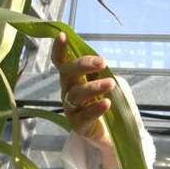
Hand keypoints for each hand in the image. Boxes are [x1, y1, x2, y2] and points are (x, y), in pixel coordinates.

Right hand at [50, 32, 116, 166]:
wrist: (109, 133)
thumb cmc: (104, 102)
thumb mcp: (102, 82)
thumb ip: (99, 72)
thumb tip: (101, 62)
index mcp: (72, 79)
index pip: (61, 62)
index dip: (59, 49)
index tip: (62, 35)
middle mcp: (67, 92)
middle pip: (68, 75)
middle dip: (83, 65)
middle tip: (102, 62)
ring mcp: (71, 109)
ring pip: (77, 95)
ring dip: (94, 87)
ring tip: (110, 83)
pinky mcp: (78, 126)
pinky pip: (86, 115)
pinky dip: (97, 108)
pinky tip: (107, 103)